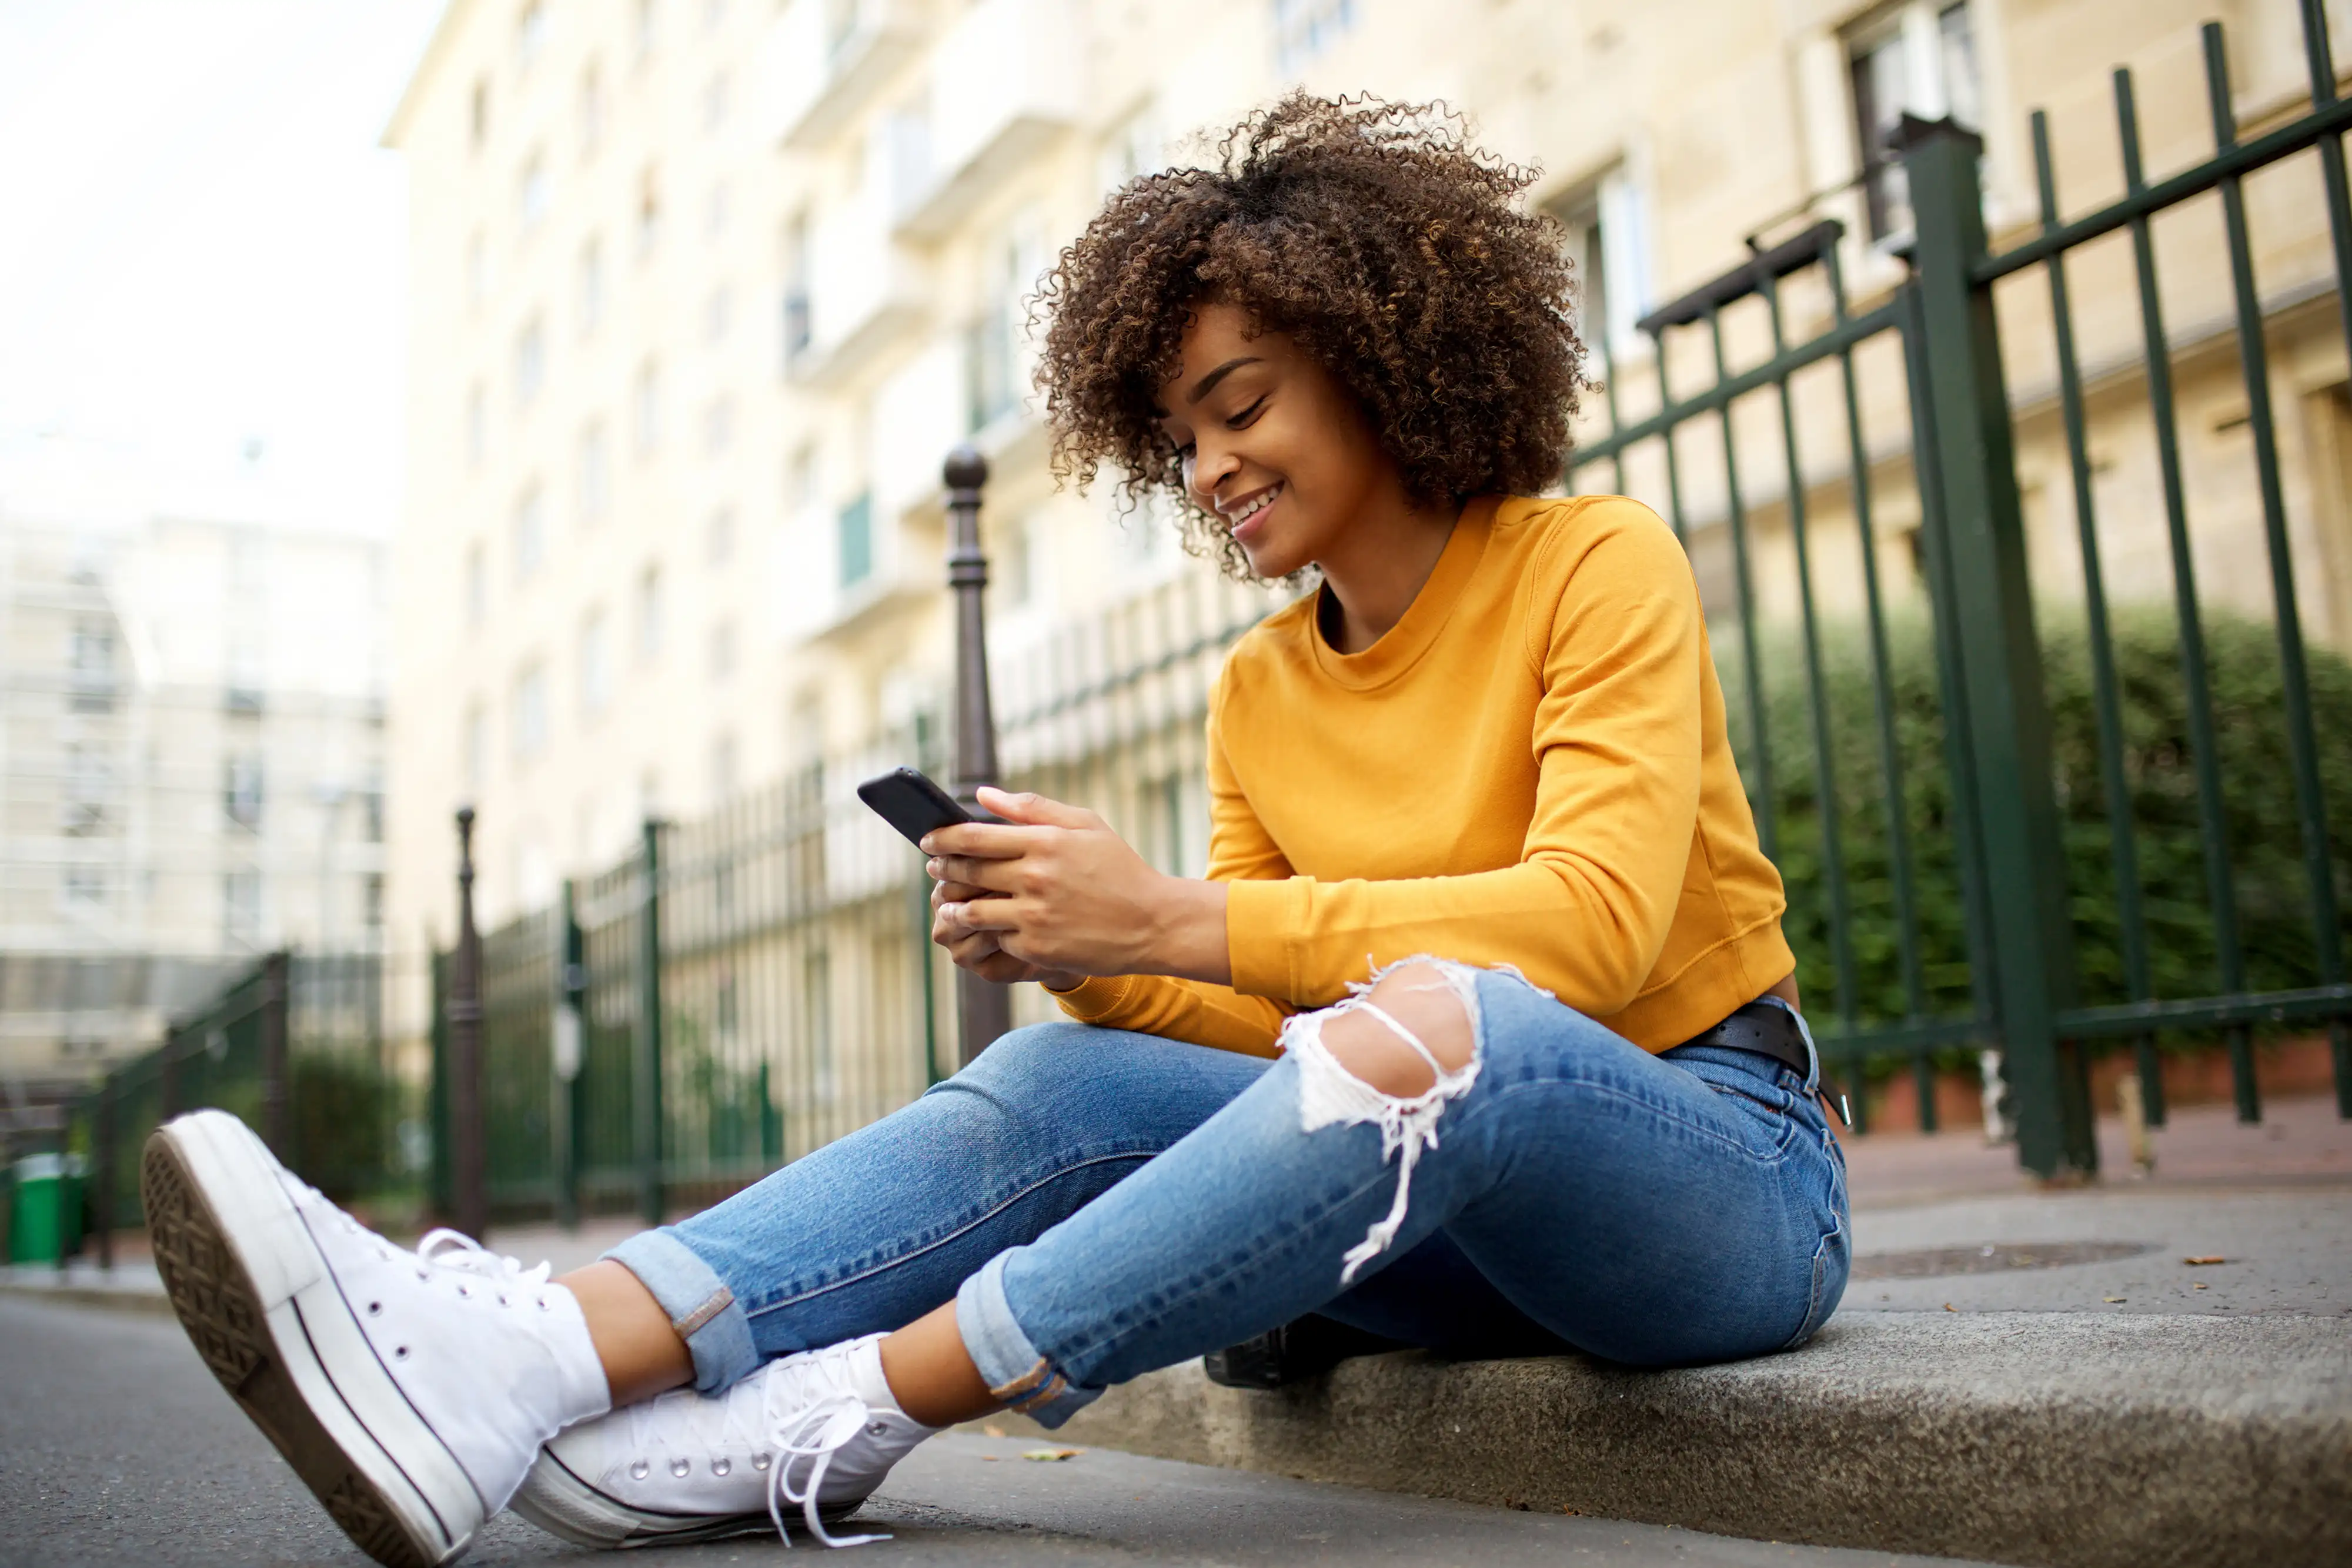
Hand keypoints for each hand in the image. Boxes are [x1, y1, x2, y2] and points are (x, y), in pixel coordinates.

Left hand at [922, 787, 1229, 983]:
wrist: (1153, 923)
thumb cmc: (1119, 868)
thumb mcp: (1085, 825)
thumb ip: (1032, 808)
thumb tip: (983, 794)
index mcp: (1045, 842)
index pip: (973, 836)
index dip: (941, 838)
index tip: (926, 840)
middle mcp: (1035, 878)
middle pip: (967, 871)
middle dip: (943, 870)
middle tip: (934, 870)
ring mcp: (1034, 916)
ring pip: (972, 910)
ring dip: (954, 906)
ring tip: (950, 904)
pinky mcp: (1036, 949)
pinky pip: (997, 938)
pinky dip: (990, 933)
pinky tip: (989, 928)